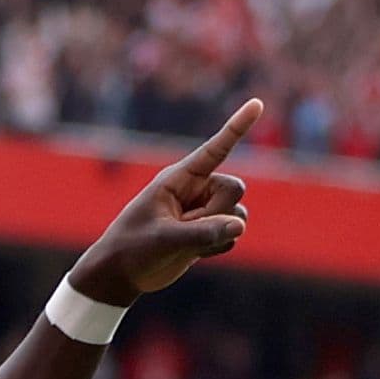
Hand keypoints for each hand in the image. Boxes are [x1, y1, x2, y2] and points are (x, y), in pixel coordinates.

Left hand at [71, 99, 258, 305]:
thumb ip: (202, 233)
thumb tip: (240, 226)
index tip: (257, 103)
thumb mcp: (163, 239)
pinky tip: (191, 254)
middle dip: (219, 212)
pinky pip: (233, 235)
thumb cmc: (132, 247)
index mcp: (179, 178)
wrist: (122, 275)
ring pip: (238, 214)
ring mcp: (204, 211)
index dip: (237, 127)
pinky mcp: (208, 232)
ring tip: (183, 243)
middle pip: (235, 188)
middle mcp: (196, 189)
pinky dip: (217, 247)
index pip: (215, 149)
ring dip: (218, 234)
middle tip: (185, 228)